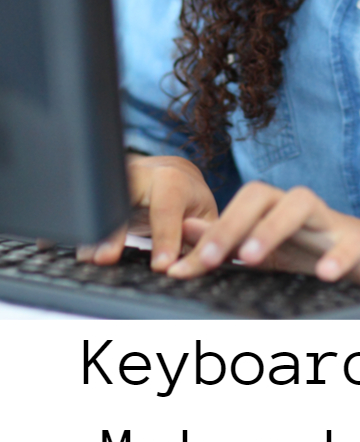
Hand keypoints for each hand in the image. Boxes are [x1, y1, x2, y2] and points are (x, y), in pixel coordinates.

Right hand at [77, 154, 217, 270]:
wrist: (171, 175)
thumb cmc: (190, 202)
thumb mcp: (206, 217)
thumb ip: (204, 236)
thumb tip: (203, 257)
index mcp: (173, 180)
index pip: (167, 207)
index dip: (164, 237)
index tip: (161, 266)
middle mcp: (143, 175)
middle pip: (124, 195)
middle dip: (114, 227)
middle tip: (105, 259)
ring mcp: (119, 179)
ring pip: (101, 199)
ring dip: (92, 231)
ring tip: (88, 258)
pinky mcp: (102, 190)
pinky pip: (88, 208)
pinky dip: (80, 230)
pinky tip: (72, 247)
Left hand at [167, 181, 359, 294]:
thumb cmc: (320, 253)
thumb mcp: (271, 251)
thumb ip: (230, 240)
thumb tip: (187, 228)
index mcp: (273, 211)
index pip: (234, 208)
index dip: (208, 234)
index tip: (181, 268)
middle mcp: (298, 209)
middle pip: (261, 194)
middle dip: (231, 224)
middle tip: (211, 259)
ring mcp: (330, 222)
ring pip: (301, 203)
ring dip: (273, 229)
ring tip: (250, 258)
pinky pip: (349, 242)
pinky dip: (337, 257)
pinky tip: (323, 274)